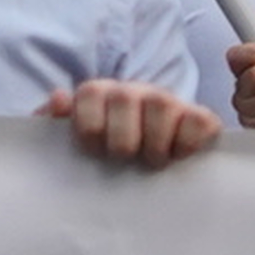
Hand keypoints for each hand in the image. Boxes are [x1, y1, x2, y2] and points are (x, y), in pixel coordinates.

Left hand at [41, 78, 219, 168]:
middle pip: (126, 97)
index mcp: (97, 93)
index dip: (89, 126)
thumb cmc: (99, 152)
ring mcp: (167, 101)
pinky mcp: (199, 117)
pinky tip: (177, 156)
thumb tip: (59, 97)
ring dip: (155, 141)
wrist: (142, 163)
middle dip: (122, 137)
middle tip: (124, 157)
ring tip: (151, 161)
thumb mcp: (69, 140)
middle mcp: (133, 91)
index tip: (92, 151)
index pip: (89, 92)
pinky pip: (201, 120)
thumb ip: (54, 122)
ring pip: (163, 104)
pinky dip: (189, 141)